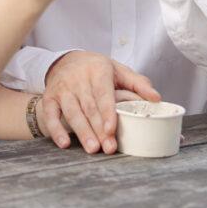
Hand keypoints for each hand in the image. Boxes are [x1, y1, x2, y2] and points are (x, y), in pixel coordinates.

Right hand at [40, 51, 159, 153]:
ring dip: (82, 131)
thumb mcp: (117, 70)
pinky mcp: (50, 97)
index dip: (107, 111)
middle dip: (99, 129)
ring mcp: (63, 88)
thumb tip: (156, 97)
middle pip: (89, 107)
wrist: (66, 59)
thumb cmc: (97, 69)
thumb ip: (137, 83)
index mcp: (98, 70)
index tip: (112, 128)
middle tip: (108, 148)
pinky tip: (64, 143)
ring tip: (92, 148)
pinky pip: (51, 114)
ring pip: (72, 112)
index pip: (103, 93)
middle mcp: (78, 79)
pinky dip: (56, 129)